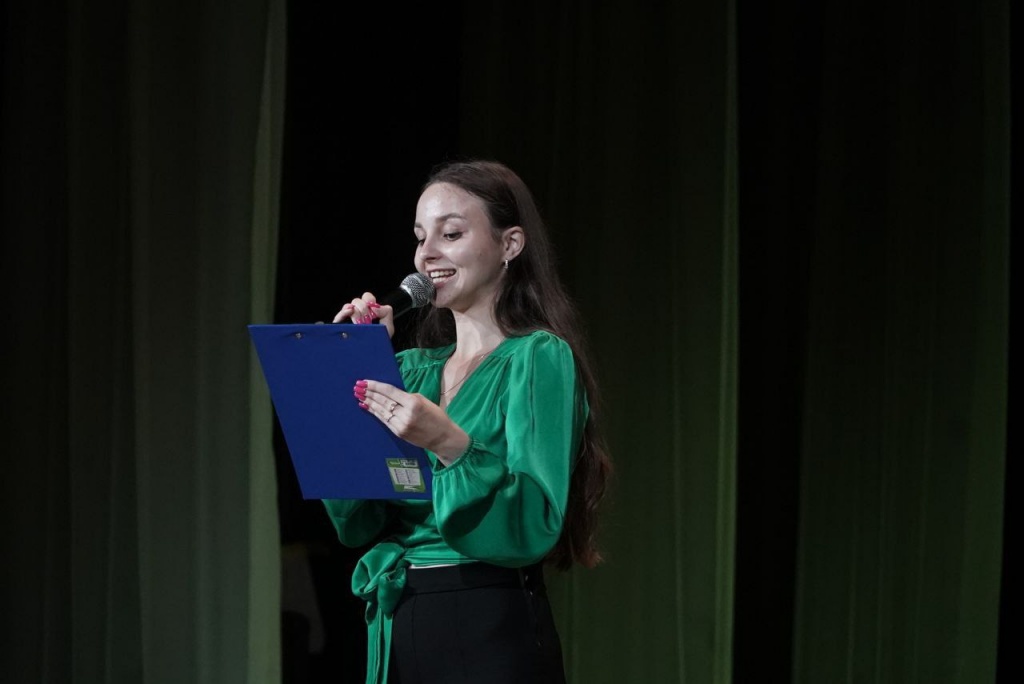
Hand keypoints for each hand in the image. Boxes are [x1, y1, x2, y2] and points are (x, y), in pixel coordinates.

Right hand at [333, 292, 394, 337]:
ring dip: (356, 313)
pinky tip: (349, 312)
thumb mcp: (388, 328)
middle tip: (367, 319)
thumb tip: (374, 307)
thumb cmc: (378, 343)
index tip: (373, 313)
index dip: (369, 301)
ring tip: (359, 323)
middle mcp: (357, 314)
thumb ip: (386, 313)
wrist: (370, 358)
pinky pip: (339, 316)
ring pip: (348, 306)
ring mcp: (348, 320)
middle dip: (363, 308)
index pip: (367, 298)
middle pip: (357, 300)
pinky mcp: (340, 327)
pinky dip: (344, 312)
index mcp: (369, 312)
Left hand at [353, 380, 469, 464]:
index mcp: (413, 402)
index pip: (389, 391)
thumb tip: (389, 393)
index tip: (365, 381)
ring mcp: (401, 425)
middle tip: (357, 386)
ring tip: (359, 395)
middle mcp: (405, 414)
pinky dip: (374, 412)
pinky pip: (384, 420)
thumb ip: (406, 397)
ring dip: (369, 402)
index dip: (375, 386)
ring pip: (381, 411)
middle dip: (369, 393)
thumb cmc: (436, 416)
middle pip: (382, 401)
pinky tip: (367, 406)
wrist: (442, 437)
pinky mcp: (398, 433)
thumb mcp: (424, 401)